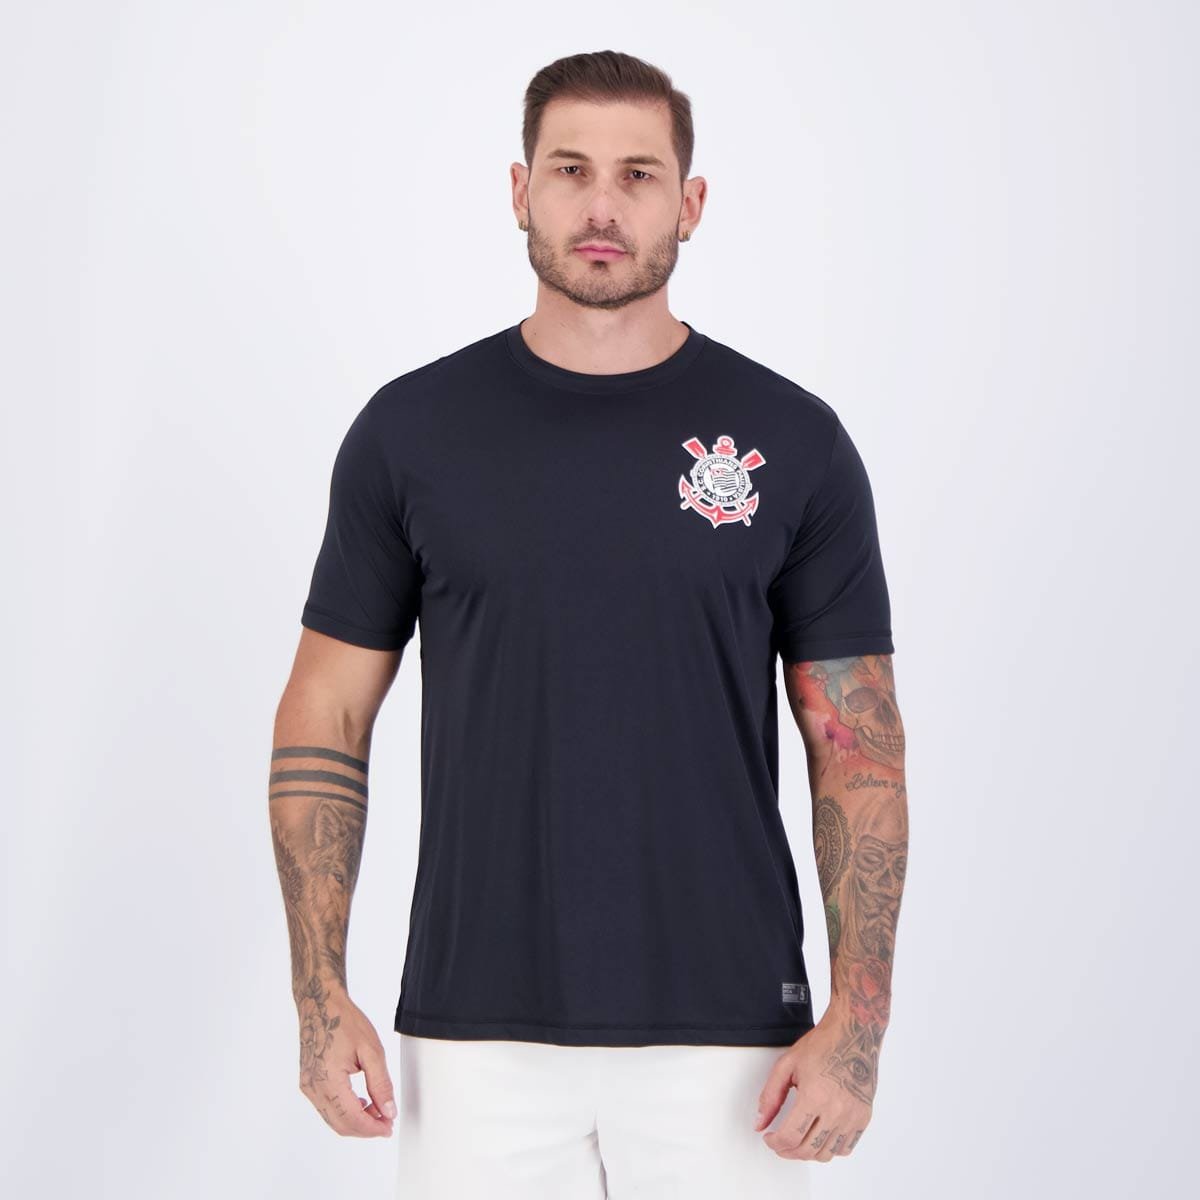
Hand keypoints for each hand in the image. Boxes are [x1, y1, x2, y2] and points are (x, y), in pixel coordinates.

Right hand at [296, 983, 396, 1136]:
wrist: (320, 1004)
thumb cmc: (344, 1021)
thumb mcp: (371, 1050)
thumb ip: (380, 1084)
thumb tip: (388, 1111)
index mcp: (328, 1080)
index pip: (352, 1118)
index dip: (373, 1128)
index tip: (389, 1128)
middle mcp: (313, 1088)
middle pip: (341, 1124)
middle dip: (366, 1128)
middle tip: (386, 1122)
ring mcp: (308, 1086)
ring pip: (333, 1119)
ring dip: (355, 1121)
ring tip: (377, 1110)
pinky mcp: (308, 1083)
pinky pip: (326, 1107)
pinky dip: (344, 1111)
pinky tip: (360, 1102)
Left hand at [753, 1013, 877, 1161]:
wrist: (853, 1034)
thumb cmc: (822, 1045)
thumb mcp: (787, 1065)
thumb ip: (770, 1096)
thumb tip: (760, 1122)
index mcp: (814, 1096)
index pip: (790, 1137)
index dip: (775, 1143)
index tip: (770, 1138)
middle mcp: (836, 1111)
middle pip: (807, 1150)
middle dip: (787, 1151)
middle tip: (780, 1143)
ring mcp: (852, 1117)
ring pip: (826, 1154)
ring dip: (807, 1153)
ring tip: (798, 1140)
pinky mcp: (863, 1118)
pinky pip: (845, 1148)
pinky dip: (829, 1149)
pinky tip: (819, 1137)